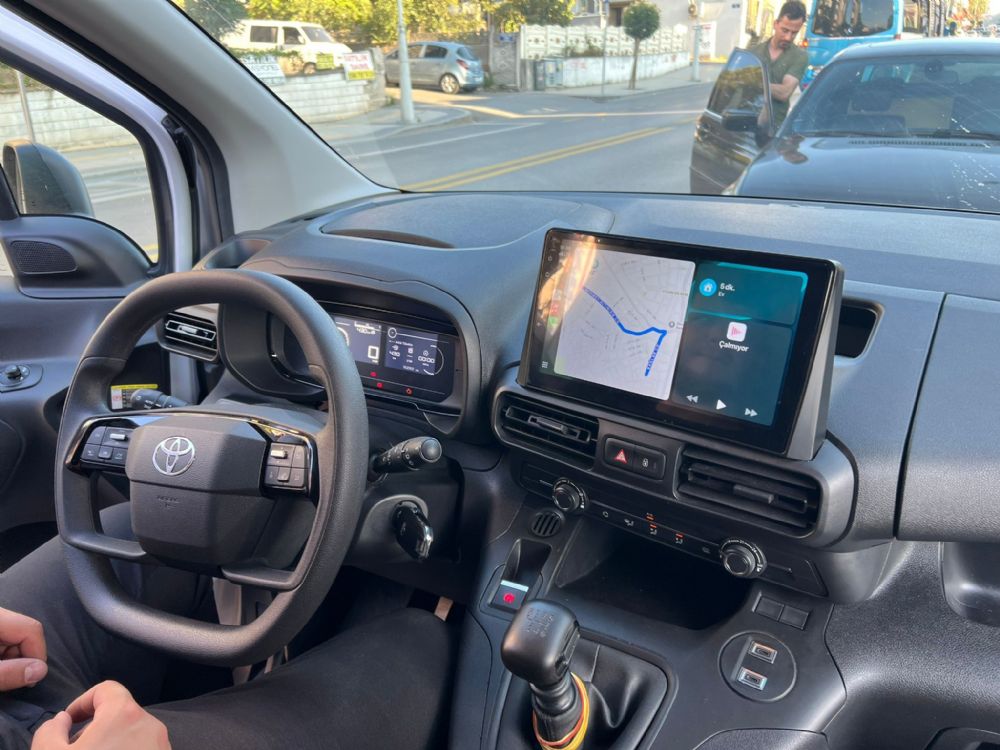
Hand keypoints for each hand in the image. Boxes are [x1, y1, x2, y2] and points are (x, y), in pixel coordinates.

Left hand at [0, 607, 46, 690]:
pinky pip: (2, 638)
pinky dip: (1, 655)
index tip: (30, 681)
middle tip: (7, 680)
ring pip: (12, 636)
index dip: (37, 655)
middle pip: (22, 632)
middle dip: (21, 658)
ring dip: (10, 658)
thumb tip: (41, 671)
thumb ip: (8, 673)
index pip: (31, 629)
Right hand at [31, 681, 169, 749]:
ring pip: (133, 732)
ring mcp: (162, 744)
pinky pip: (145, 746)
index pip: (106, 689)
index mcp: (125, 714)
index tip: (68, 722)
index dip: (82, 702)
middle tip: (75, 747)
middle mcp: (150, 724)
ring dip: (111, 741)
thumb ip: (51, 730)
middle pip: (119, 712)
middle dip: (95, 726)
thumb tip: (61, 721)